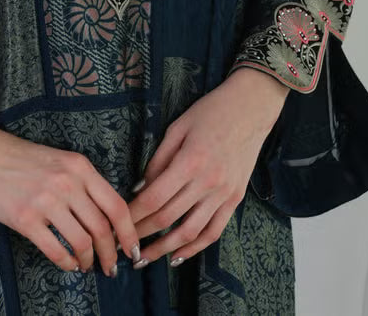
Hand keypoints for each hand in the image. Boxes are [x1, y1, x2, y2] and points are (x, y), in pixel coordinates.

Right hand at [0, 117, 140, 277]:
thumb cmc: (23, 159)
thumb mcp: (61, 161)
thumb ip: (83, 184)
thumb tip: (107, 218)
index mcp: (80, 167)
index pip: (116, 205)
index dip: (129, 232)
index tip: (133, 248)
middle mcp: (67, 183)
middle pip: (102, 229)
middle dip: (111, 254)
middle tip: (111, 267)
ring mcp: (46, 201)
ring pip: (82, 242)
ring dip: (89, 261)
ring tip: (87, 266)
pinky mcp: (25, 219)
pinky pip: (56, 251)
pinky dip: (67, 264)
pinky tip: (68, 265)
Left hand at [126, 68, 288, 266]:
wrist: (251, 109)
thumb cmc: (210, 112)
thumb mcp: (177, 128)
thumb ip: (158, 160)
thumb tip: (140, 189)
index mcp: (189, 161)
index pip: (154, 198)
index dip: (133, 214)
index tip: (117, 223)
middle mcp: (207, 182)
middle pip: (168, 217)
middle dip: (142, 233)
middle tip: (124, 244)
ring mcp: (224, 194)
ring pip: (190, 232)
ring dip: (165, 249)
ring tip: (145, 259)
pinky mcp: (235, 199)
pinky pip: (213, 231)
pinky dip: (195, 248)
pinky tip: (178, 256)